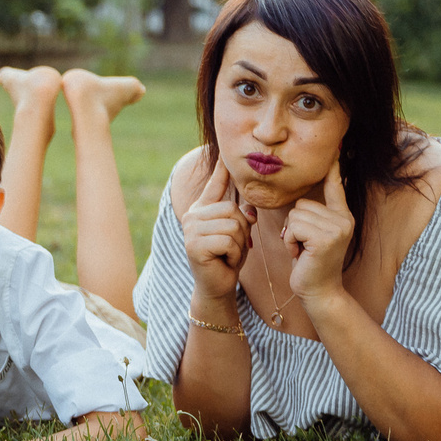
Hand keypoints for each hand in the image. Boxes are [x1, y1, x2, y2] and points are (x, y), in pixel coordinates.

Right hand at [172, 149, 252, 302]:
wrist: (216, 286)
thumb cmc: (227, 258)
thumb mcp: (236, 233)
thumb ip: (240, 216)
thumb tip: (249, 209)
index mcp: (202, 209)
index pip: (214, 185)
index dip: (221, 170)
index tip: (224, 153)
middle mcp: (192, 216)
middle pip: (232, 210)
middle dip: (241, 231)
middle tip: (233, 247)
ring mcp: (191, 229)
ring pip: (233, 225)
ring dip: (238, 244)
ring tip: (228, 254)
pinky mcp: (194, 245)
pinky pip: (228, 241)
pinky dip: (233, 254)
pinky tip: (224, 260)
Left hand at [282, 161, 356, 301]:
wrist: (319, 292)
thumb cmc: (310, 263)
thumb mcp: (313, 235)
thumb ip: (313, 216)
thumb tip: (301, 201)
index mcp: (342, 216)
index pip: (336, 186)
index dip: (333, 167)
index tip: (335, 148)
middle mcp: (344, 219)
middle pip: (301, 203)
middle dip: (294, 225)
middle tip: (304, 245)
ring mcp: (338, 228)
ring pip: (295, 214)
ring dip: (291, 234)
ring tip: (303, 250)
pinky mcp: (326, 238)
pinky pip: (293, 226)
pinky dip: (290, 241)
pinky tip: (300, 255)